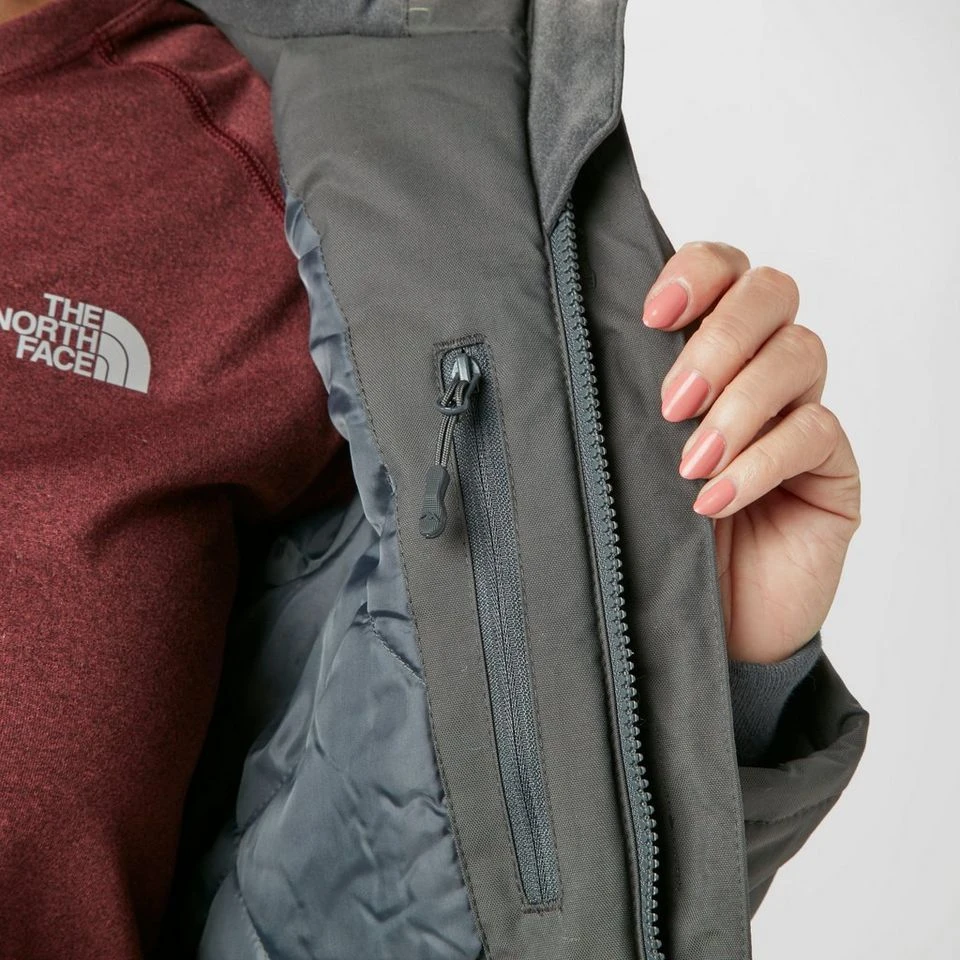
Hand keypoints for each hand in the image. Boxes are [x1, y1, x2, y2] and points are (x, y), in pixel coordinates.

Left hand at [641, 242, 861, 664]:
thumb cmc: (650, 539)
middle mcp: (756, 370)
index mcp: (702, 353)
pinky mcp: (831, 467)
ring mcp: (799, 414)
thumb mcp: (618, 466)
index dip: (697, 273)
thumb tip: (562, 360)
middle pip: (771, 293)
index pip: (721, 271)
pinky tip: (716, 499)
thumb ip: (611, 408)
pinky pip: (816, 430)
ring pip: (800, 353)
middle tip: (673, 401)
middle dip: (720, 339)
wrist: (696, 623)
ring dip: (740, 403)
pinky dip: (761, 460)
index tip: (653, 314)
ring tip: (690, 463)